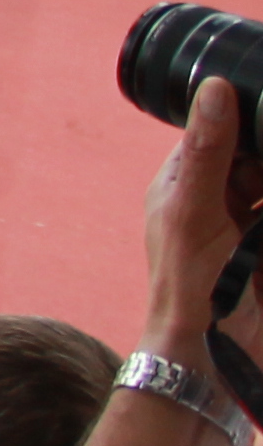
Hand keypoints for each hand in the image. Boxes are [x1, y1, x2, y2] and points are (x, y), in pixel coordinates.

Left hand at [144, 77, 262, 366]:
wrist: (213, 358)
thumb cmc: (191, 286)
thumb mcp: (197, 212)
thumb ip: (210, 152)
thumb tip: (216, 86)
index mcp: (189, 180)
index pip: (227, 130)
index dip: (253, 113)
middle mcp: (225, 196)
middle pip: (260, 156)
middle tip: (256, 193)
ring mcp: (253, 223)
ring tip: (251, 228)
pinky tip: (262, 234)